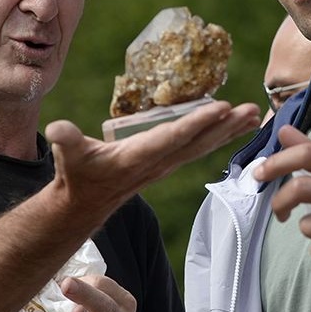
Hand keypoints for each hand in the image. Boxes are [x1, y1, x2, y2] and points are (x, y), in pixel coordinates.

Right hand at [46, 100, 260, 217]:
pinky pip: (200, 147)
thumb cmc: (76, 174)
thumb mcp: (67, 156)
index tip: (221, 109)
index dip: (196, 123)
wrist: (85, 202)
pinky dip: (220, 136)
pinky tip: (237, 125)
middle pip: (197, 142)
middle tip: (251, 110)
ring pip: (203, 145)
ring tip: (254, 114)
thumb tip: (56, 129)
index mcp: (136, 157)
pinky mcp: (169, 162)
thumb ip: (65, 142)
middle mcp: (157, 162)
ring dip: (229, 130)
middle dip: (224, 126)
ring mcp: (166, 164)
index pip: (171, 138)